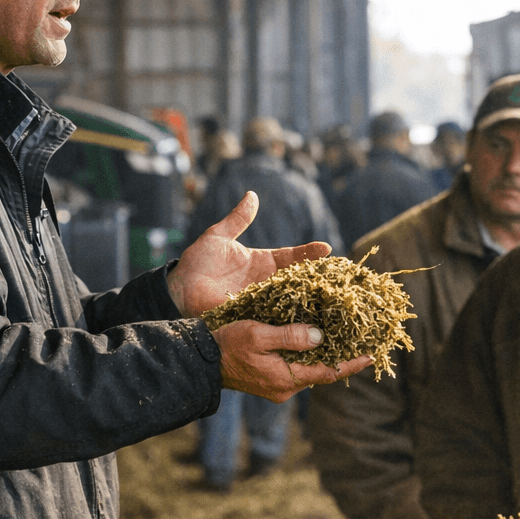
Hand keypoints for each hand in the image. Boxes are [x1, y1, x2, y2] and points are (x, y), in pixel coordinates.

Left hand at [168, 192, 332, 315]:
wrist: (179, 290)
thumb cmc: (198, 262)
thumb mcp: (218, 236)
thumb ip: (238, 219)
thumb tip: (252, 195)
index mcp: (263, 263)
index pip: (292, 257)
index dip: (309, 253)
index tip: (327, 249)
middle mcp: (266, 283)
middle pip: (298, 279)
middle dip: (318, 278)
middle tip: (340, 277)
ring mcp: (261, 301)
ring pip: (291, 300)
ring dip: (309, 301)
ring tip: (331, 300)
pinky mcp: (252, 317)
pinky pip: (274, 318)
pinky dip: (289, 320)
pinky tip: (305, 323)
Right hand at [215, 320, 373, 401]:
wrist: (201, 363)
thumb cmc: (228, 346)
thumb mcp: (259, 335)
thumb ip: (290, 336)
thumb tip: (319, 336)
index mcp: (287, 379)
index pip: (329, 373)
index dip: (351, 364)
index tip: (371, 356)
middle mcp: (286, 388)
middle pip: (322, 372)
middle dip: (341, 358)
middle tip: (362, 343)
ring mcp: (278, 386)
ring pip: (309, 370)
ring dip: (324, 356)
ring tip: (342, 339)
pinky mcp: (270, 381)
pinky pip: (296, 369)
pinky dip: (308, 356)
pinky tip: (313, 342)